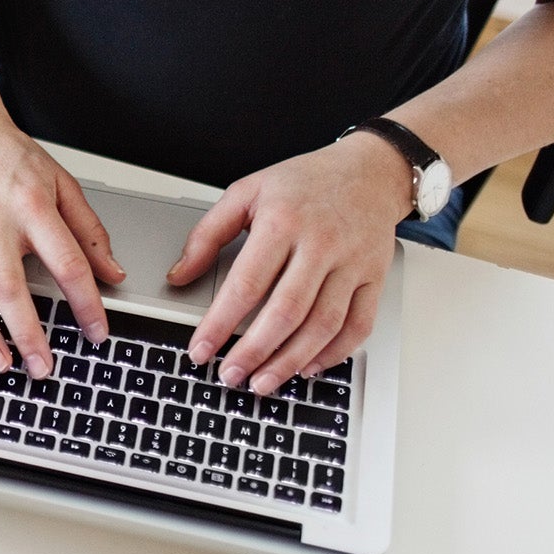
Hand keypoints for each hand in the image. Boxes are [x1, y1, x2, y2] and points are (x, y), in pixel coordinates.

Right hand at [0, 112, 124, 378]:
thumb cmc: (10, 156)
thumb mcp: (62, 184)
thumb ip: (89, 231)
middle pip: (8, 286)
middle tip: (41, 367)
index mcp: (33, 207)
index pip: (67, 264)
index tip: (96, 333)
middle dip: (27, 333)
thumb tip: (112, 273)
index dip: (86, 304)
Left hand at [167, 134, 413, 394]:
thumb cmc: (304, 183)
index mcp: (282, 222)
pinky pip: (359, 325)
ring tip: (263, 382)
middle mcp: (320, 245)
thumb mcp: (246, 192)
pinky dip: (335, 353)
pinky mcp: (374, 278)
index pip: (246, 284)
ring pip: (323, 325)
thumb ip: (207, 235)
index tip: (200, 350)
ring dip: (290, 361)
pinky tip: (308, 367)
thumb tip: (178, 275)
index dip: (220, 324)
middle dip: (254, 351)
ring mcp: (352, 263)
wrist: (370, 171)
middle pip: (286, 311)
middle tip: (230, 376)